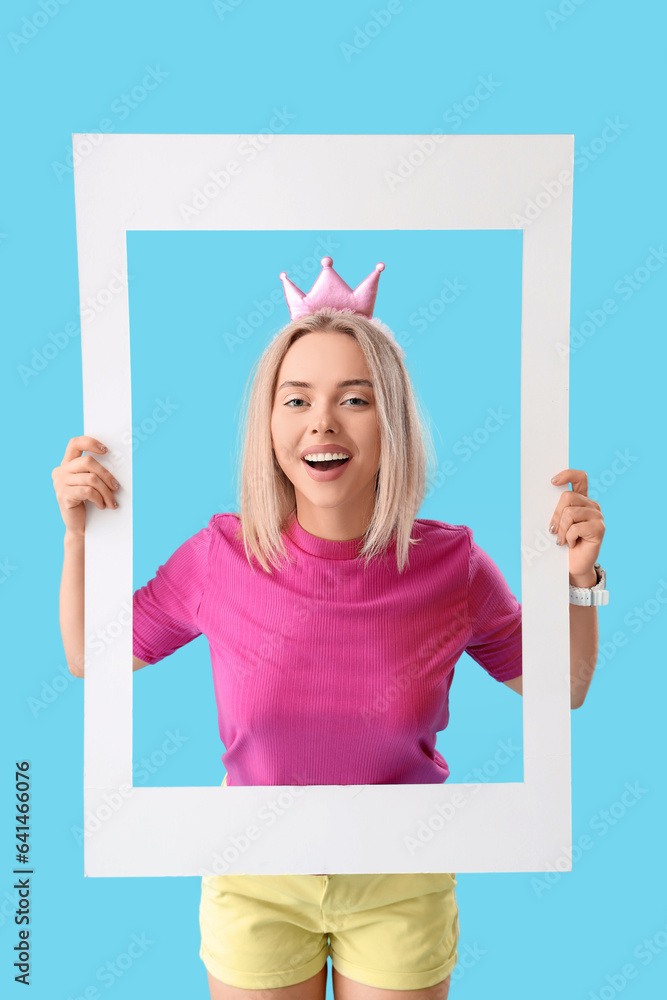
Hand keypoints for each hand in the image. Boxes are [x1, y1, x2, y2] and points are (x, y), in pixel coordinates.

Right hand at [52, 435, 120, 533]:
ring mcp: (59, 483)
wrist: (80, 526)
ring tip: (112, 501)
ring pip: (91, 479)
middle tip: (116, 486)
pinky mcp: (63, 495)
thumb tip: (117, 462)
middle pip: (88, 461)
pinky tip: (102, 506)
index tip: (106, 450)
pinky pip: (87, 491)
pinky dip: (99, 499)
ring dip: (106, 491)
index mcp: (67, 464)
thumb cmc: (89, 503)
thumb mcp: (92, 483)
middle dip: (106, 474)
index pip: (75, 443)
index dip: (90, 442)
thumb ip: (96, 471)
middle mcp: (60, 471)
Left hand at [549, 469, 604, 584]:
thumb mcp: (557, 523)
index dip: (568, 474)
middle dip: (555, 514)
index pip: (580, 478)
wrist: (574, 565)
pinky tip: (571, 544)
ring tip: (562, 540)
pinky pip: (576, 528)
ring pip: (570, 513)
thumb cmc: (563, 543)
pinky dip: (569, 538)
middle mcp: (592, 506)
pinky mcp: (599, 529)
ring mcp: (597, 517)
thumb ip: (555, 510)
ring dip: (561, 529)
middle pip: (568, 497)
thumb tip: (538, 498)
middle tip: (553, 530)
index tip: (552, 481)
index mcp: (582, 500)